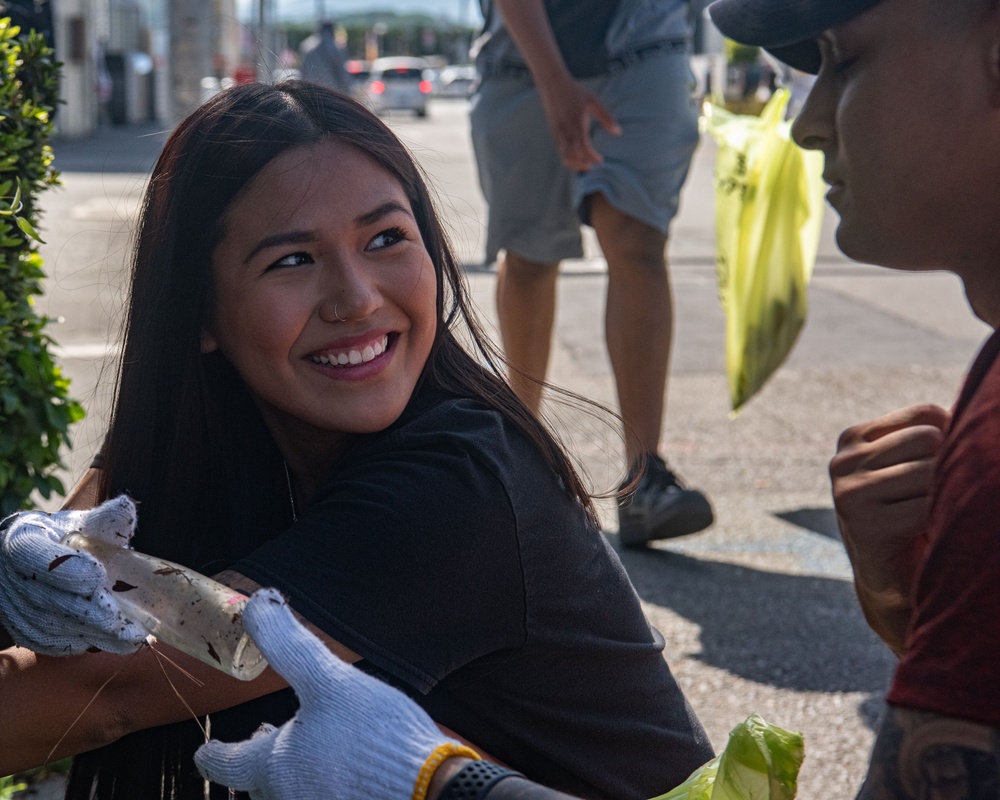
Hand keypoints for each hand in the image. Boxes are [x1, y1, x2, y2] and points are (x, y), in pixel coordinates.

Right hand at [0, 495, 147, 654]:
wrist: (33, 566)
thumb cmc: (62, 540)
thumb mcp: (78, 524)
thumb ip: (102, 520)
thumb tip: (127, 508)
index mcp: (23, 543)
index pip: (35, 556)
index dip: (67, 569)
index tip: (98, 576)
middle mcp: (14, 578)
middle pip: (50, 599)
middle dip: (89, 611)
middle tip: (122, 618)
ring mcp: (18, 609)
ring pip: (54, 627)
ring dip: (93, 634)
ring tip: (132, 636)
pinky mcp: (28, 633)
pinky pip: (56, 644)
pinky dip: (87, 644)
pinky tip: (117, 642)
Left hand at [195, 588, 459, 799]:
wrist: (429, 791)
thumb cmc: (375, 737)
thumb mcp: (329, 680)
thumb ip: (288, 646)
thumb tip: (257, 605)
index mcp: (273, 767)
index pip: (226, 764)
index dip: (214, 754)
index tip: (205, 753)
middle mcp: (289, 798)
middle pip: (259, 782)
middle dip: (258, 759)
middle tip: (262, 736)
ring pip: (292, 790)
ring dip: (293, 768)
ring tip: (306, 749)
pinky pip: (322, 794)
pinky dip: (322, 778)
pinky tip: (345, 765)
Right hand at [538, 79, 620, 171]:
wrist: (553, 84)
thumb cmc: (576, 92)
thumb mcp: (594, 101)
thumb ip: (606, 117)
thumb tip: (619, 132)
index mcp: (577, 123)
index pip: (584, 147)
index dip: (592, 157)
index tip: (600, 160)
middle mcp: (565, 131)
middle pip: (572, 157)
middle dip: (582, 164)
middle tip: (593, 165)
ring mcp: (558, 132)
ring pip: (564, 155)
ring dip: (575, 163)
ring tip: (585, 163)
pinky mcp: (553, 132)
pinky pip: (560, 149)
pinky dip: (568, 156)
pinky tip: (577, 155)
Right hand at [829, 404, 950, 654]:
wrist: (896, 585)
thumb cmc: (917, 518)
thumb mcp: (915, 466)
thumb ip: (935, 435)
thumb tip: (980, 405)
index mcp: (853, 439)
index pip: (928, 414)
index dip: (952, 441)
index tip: (941, 474)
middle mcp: (843, 462)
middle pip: (930, 438)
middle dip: (949, 467)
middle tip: (940, 500)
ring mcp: (849, 493)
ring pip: (930, 470)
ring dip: (946, 495)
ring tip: (934, 517)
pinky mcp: (865, 525)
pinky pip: (928, 507)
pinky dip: (942, 520)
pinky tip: (930, 534)